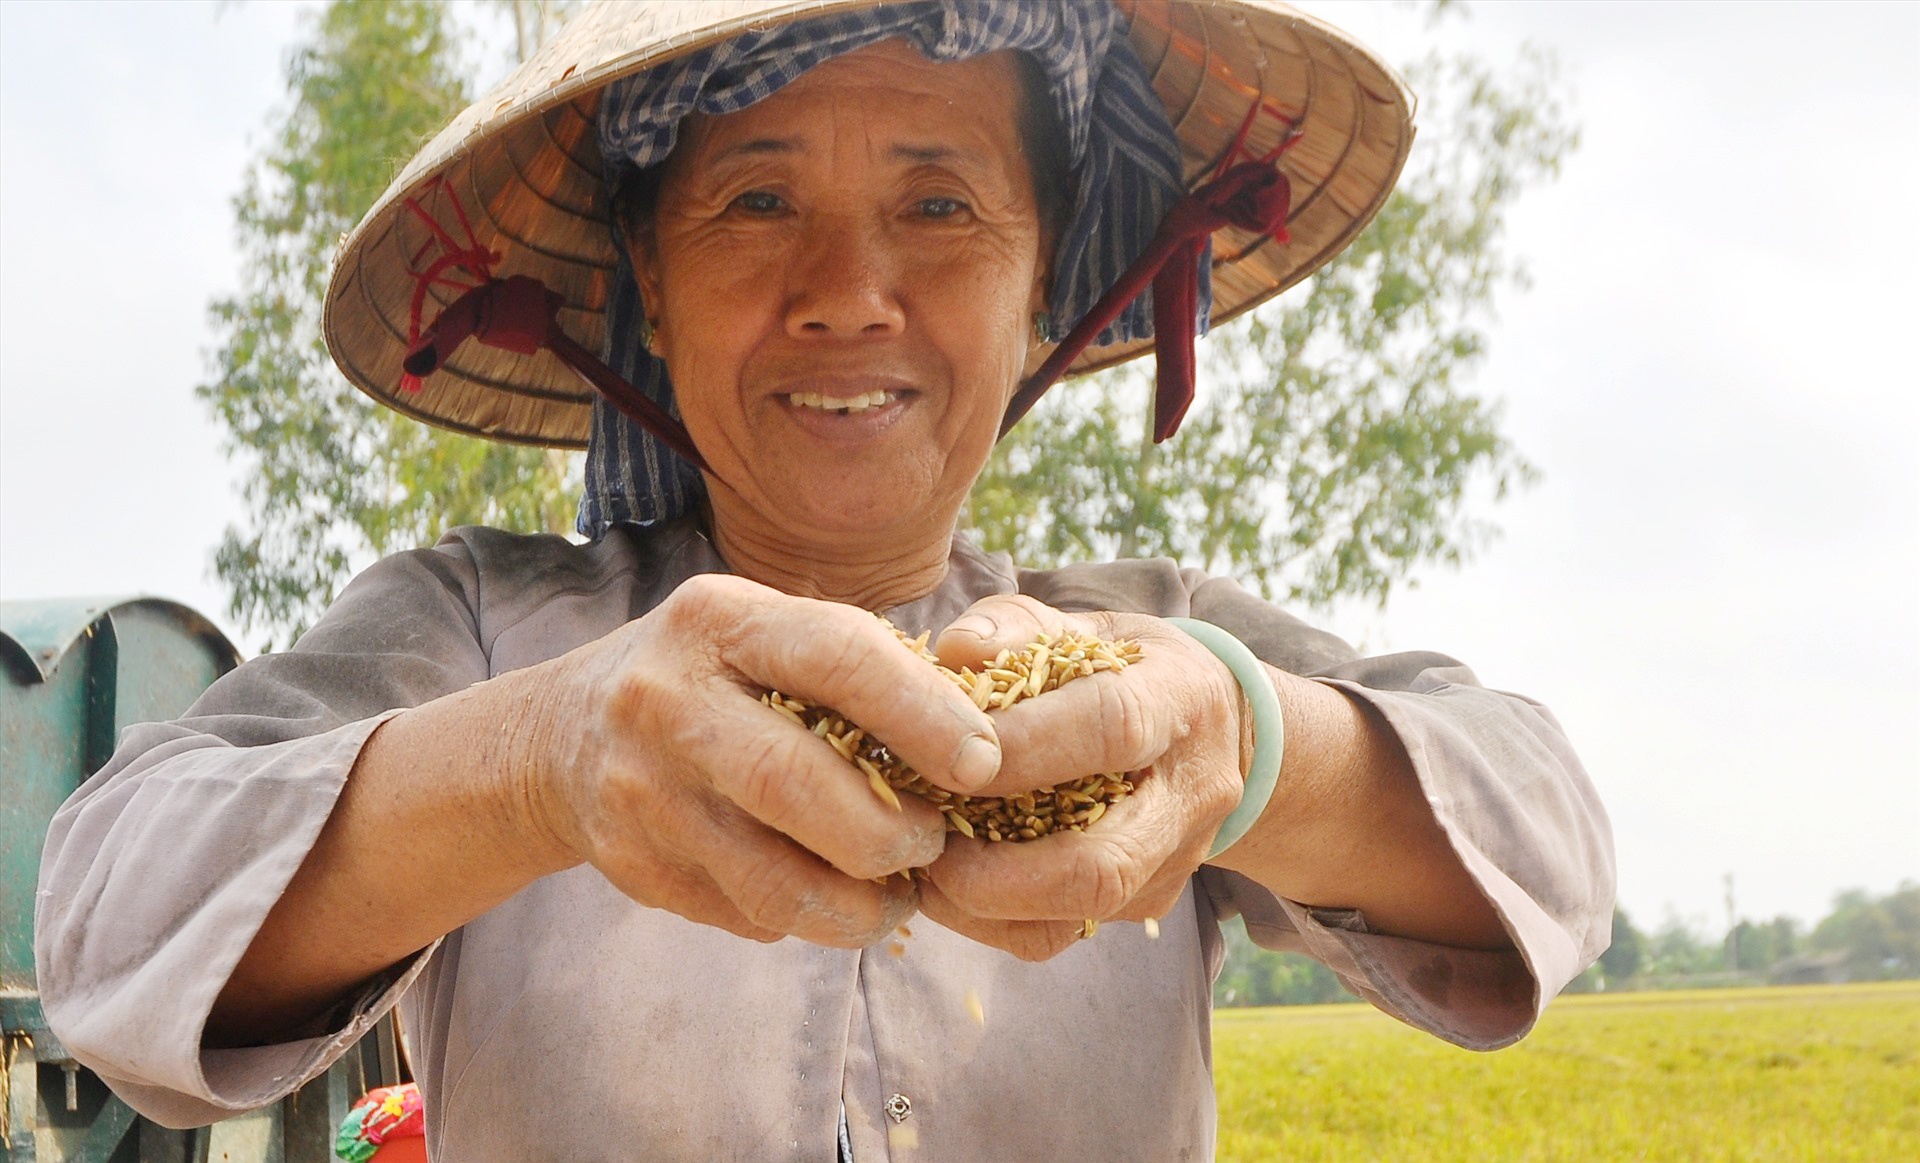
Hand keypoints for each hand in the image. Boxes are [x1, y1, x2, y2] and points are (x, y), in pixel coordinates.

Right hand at [530, 574, 1002, 948]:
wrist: (562, 737)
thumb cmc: (713, 676)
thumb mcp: (764, 631)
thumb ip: (854, 662)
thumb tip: (981, 729)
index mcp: (718, 620)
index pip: (835, 657)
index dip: (923, 714)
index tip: (986, 762)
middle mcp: (666, 700)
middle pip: (795, 781)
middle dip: (889, 832)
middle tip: (935, 844)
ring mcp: (640, 791)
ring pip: (773, 880)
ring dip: (860, 904)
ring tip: (899, 892)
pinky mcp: (632, 867)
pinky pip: (745, 914)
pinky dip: (807, 918)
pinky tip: (832, 897)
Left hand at [917, 595, 1249, 959]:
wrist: (1216, 732)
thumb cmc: (1128, 668)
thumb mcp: (1087, 627)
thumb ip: (1018, 626)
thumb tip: (957, 650)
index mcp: (1179, 700)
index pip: (1111, 728)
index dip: (1025, 747)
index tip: (942, 753)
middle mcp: (1189, 792)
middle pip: (1104, 861)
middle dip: (997, 868)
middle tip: (921, 843)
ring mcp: (1174, 858)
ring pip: (1082, 912)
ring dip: (984, 905)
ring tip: (920, 869)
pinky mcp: (1148, 900)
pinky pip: (1065, 932)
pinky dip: (991, 920)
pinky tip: (945, 885)